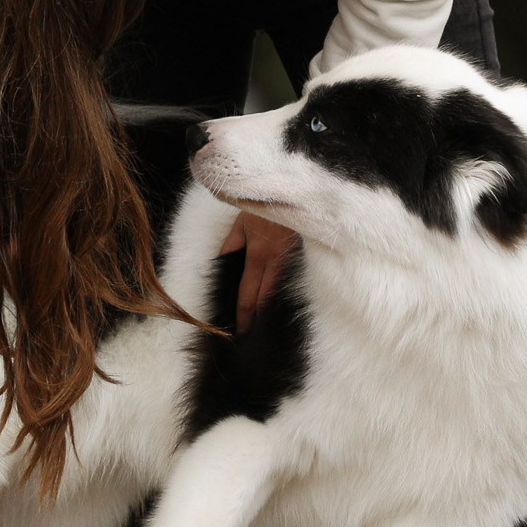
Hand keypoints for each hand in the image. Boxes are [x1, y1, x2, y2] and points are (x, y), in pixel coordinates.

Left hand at [218, 211, 297, 334]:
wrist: (297, 190)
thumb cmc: (265, 203)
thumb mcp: (242, 220)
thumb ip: (231, 244)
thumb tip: (221, 264)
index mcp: (258, 253)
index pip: (248, 294)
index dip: (243, 314)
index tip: (239, 330)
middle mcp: (276, 261)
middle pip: (264, 300)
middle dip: (255, 320)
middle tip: (248, 336)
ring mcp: (294, 261)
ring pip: (279, 293)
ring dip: (270, 312)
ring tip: (263, 329)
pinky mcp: (305, 257)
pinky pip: (292, 282)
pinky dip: (284, 296)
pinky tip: (282, 307)